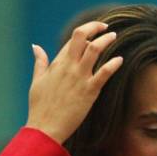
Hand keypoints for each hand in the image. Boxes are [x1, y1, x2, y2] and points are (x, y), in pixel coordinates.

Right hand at [26, 22, 122, 143]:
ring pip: (94, 50)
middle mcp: (69, 67)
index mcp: (57, 63)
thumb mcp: (37, 81)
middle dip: (96, 28)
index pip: (73, 39)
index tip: (94, 32)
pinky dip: (113, 64)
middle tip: (106, 28)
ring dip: (106, 40)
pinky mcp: (89, 92)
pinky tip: (120, 60)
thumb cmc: (40, 107)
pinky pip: (104, 73)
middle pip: (82, 37)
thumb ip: (40, 62)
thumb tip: (36, 47)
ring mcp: (80, 78)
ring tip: (113, 37)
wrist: (45, 128)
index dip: (85, 32)